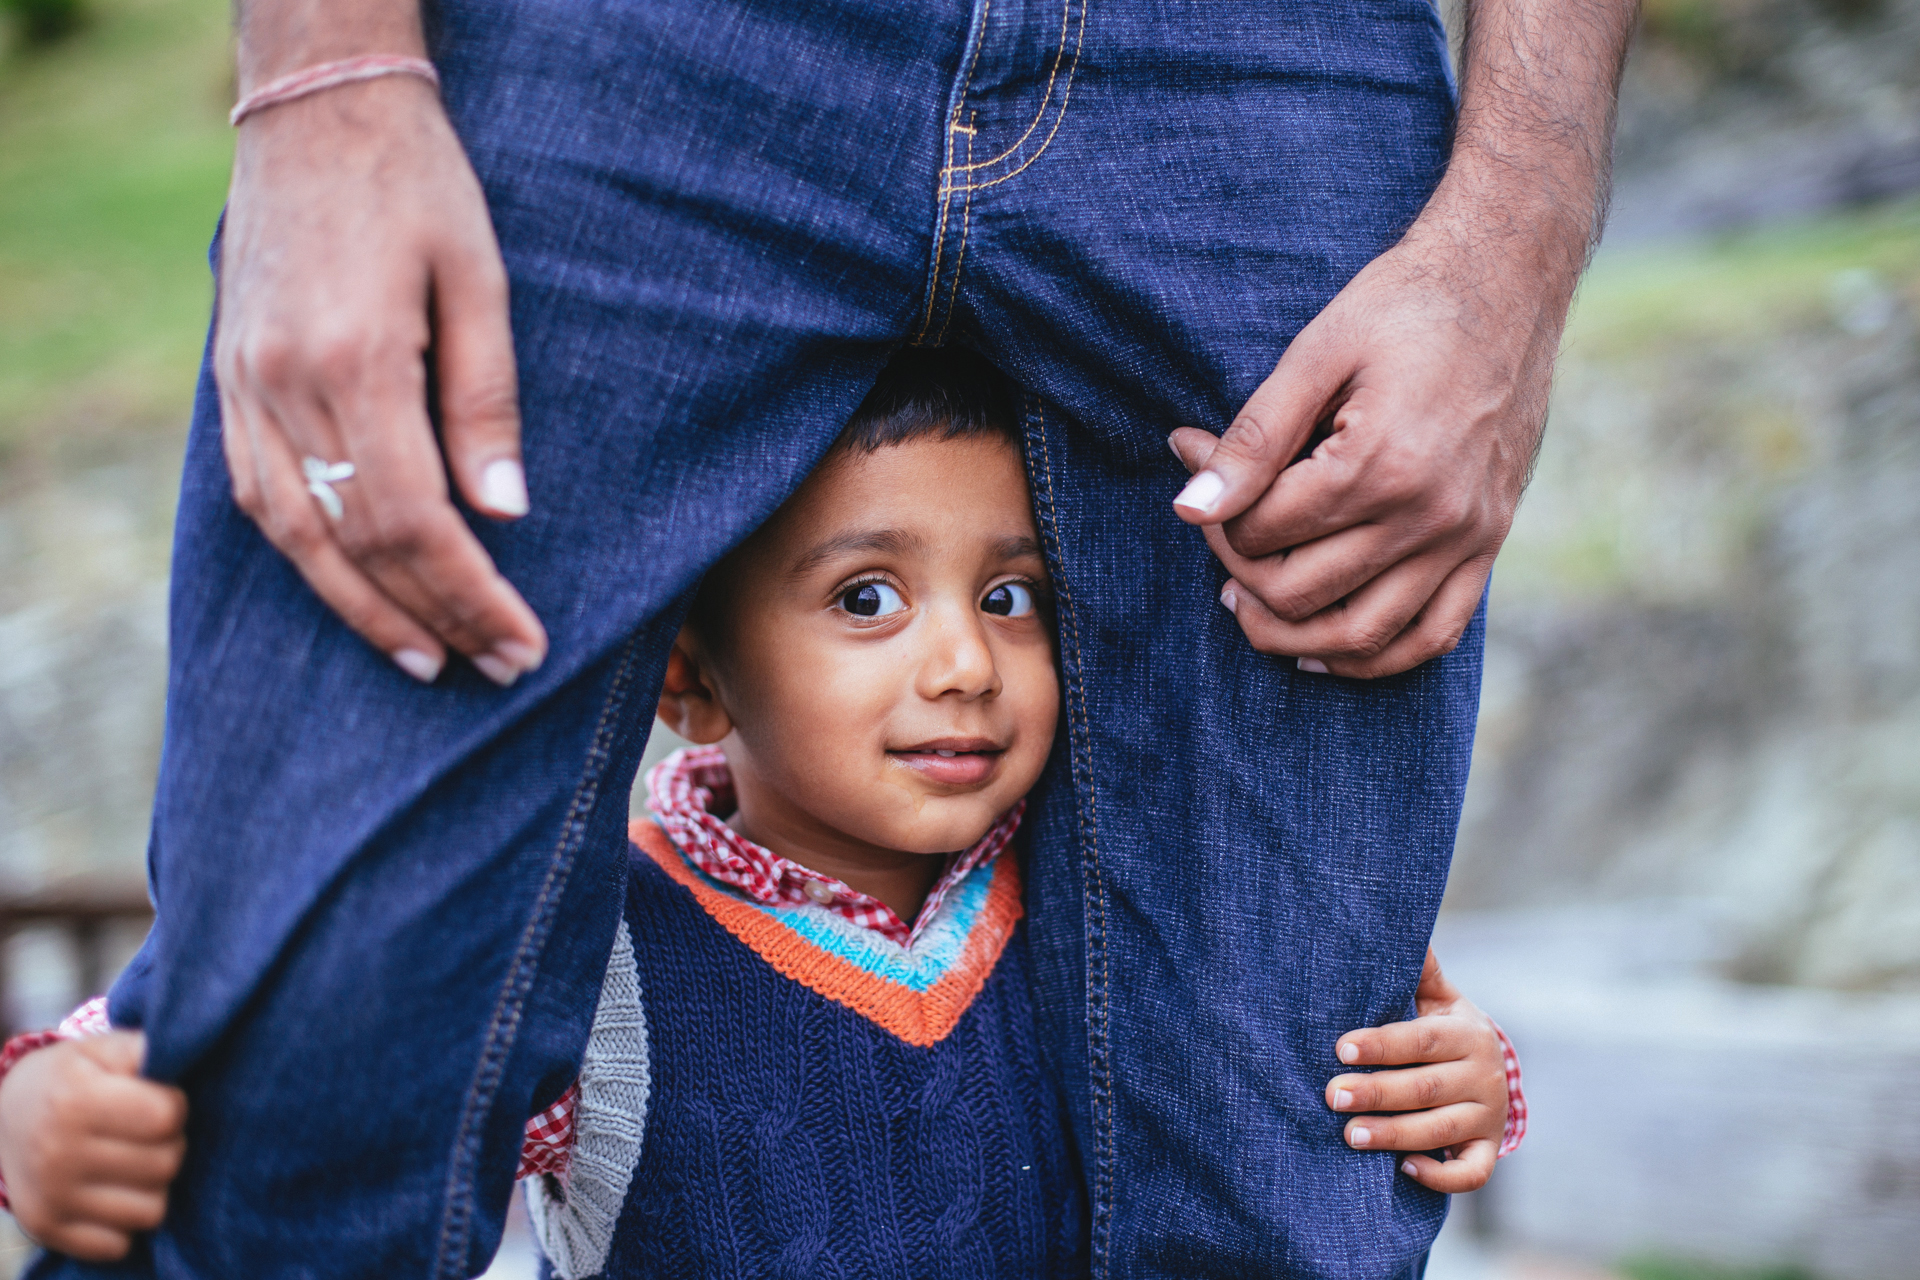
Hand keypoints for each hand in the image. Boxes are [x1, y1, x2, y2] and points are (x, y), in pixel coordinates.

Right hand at [0, 1034, 187, 1260]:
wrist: (3, 1118)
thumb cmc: (70, 1078)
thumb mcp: (100, 1049)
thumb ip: (144, 1049)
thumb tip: (184, 1050)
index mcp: (74, 1101)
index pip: (166, 1117)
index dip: (173, 1105)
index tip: (159, 1100)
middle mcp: (56, 1154)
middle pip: (165, 1164)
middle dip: (169, 1145)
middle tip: (146, 1134)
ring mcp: (50, 1198)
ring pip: (152, 1210)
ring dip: (152, 1186)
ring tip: (132, 1162)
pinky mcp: (47, 1231)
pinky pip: (119, 1244)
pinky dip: (124, 1221)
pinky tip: (112, 1192)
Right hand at [215, 70, 547, 685]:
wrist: (316, 107)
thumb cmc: (418, 184)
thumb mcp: (480, 281)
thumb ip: (487, 405)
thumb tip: (505, 515)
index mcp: (357, 359)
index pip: (415, 521)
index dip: (471, 595)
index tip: (524, 642)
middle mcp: (285, 385)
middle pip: (356, 542)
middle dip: (432, 617)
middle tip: (495, 667)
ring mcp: (244, 385)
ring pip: (295, 533)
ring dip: (361, 608)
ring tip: (424, 658)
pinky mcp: (230, 380)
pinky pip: (258, 495)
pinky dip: (307, 556)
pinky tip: (352, 589)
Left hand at [1168, 212, 1556, 677]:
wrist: (1507, 282)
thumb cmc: (1403, 306)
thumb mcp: (1314, 354)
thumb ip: (1252, 439)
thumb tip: (1190, 507)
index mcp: (1380, 464)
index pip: (1265, 532)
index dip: (1215, 512)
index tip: (1197, 459)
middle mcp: (1430, 515)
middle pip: (1301, 591)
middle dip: (1240, 571)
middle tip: (1219, 534)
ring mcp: (1466, 538)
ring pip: (1361, 635)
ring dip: (1290, 635)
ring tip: (1246, 608)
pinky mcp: (1488, 544)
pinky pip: (1430, 636)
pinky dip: (1373, 658)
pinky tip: (1323, 645)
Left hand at [1326, 948, 1508, 1192]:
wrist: (1491, 1072)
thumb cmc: (1444, 1031)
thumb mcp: (1438, 998)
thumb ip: (1418, 970)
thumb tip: (1390, 924)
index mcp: (1469, 1033)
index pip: (1422, 1039)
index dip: (1382, 1043)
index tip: (1341, 1048)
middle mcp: (1484, 1076)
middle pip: (1426, 1088)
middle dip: (1377, 1093)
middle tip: (1332, 1096)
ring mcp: (1489, 1117)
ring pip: (1442, 1131)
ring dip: (1395, 1135)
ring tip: (1350, 1135)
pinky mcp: (1487, 1150)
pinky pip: (1472, 1172)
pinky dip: (1441, 1175)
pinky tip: (1404, 1168)